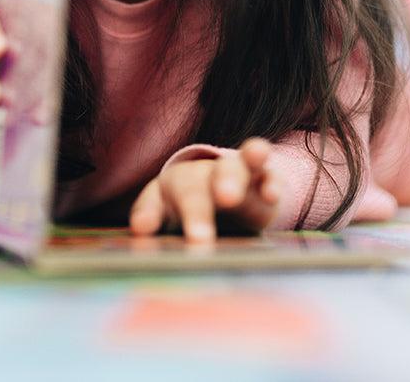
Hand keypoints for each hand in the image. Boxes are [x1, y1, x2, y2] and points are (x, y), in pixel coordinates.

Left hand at [129, 138, 281, 242]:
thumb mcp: (170, 213)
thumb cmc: (195, 205)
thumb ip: (154, 220)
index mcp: (172, 186)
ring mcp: (235, 172)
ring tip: (227, 197)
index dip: (149, 214)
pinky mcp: (265, 176)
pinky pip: (269, 173)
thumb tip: (139, 231)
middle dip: (196, 214)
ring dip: (229, 180)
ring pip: (232, 168)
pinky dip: (270, 182)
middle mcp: (202, 174)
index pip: (155, 198)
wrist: (236, 186)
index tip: (143, 230)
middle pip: (195, 187)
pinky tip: (270, 195)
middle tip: (198, 241)